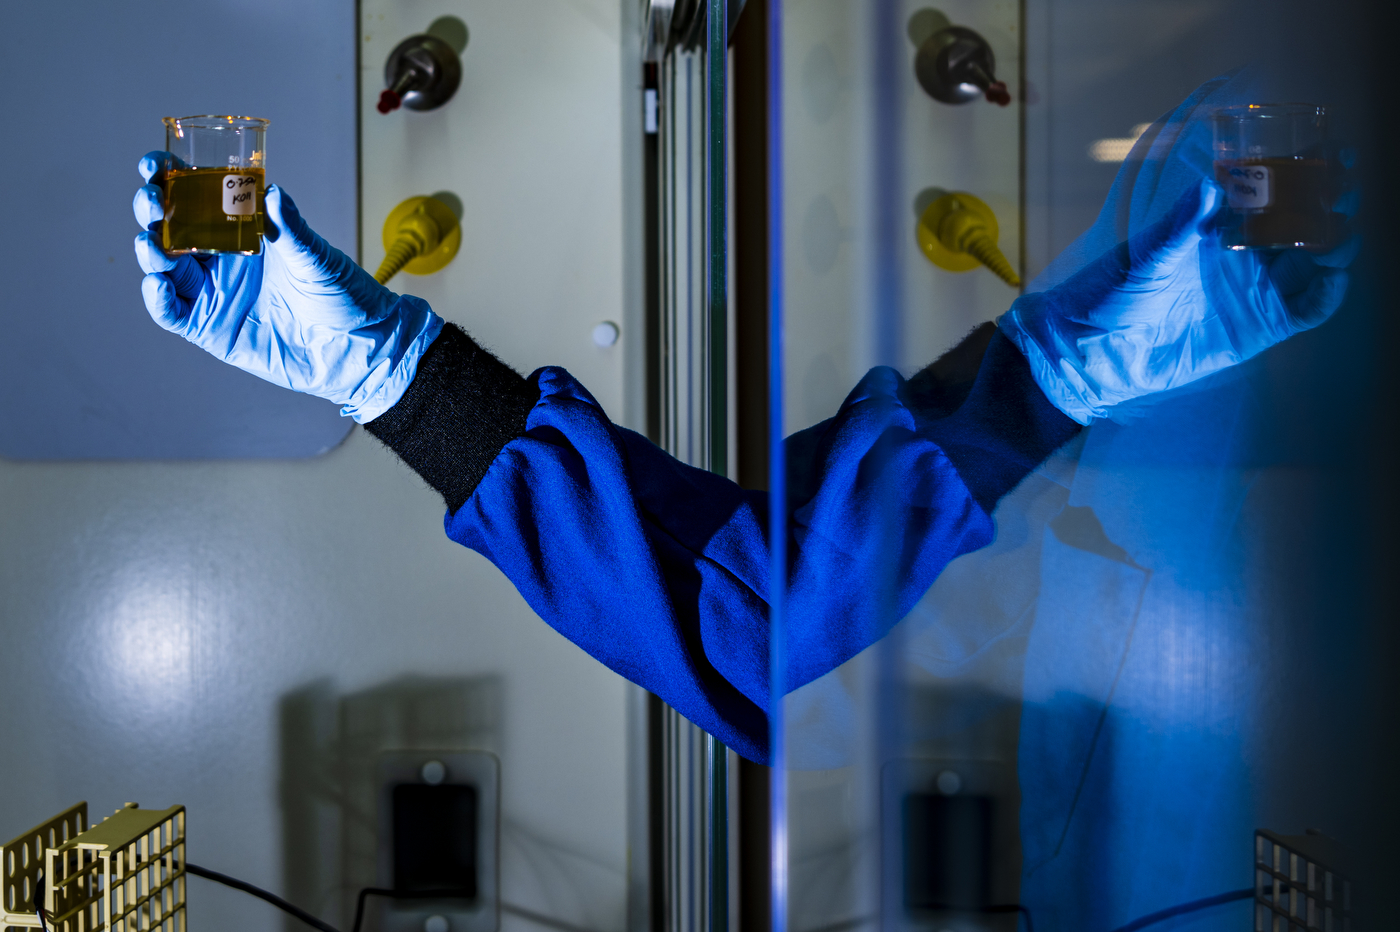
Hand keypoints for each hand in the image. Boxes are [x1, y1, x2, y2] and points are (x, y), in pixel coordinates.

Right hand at [132, 151, 441, 421]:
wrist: (358, 347)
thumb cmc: (343, 296)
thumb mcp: (318, 258)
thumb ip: (291, 229)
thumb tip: (272, 193)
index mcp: (244, 232)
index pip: (195, 199)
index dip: (168, 180)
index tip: (154, 164)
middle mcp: (221, 260)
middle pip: (169, 228)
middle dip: (152, 210)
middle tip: (153, 200)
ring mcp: (213, 293)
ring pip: (164, 266)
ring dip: (150, 251)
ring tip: (153, 242)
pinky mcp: (210, 328)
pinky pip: (171, 312)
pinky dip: (157, 298)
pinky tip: (158, 284)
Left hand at [999, 177, 1357, 423]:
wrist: (1099, 352)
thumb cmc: (1112, 295)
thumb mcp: (1144, 256)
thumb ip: (1177, 226)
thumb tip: (1208, 185)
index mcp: (1220, 224)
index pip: (1276, 187)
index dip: (1310, 166)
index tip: (1333, 149)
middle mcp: (1246, 251)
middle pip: (1308, 218)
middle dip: (1333, 200)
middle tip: (1341, 190)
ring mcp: (1257, 287)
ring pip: (1318, 258)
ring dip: (1338, 242)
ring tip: (1334, 237)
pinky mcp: (1262, 325)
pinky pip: (1309, 307)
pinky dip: (1329, 293)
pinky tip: (1332, 278)